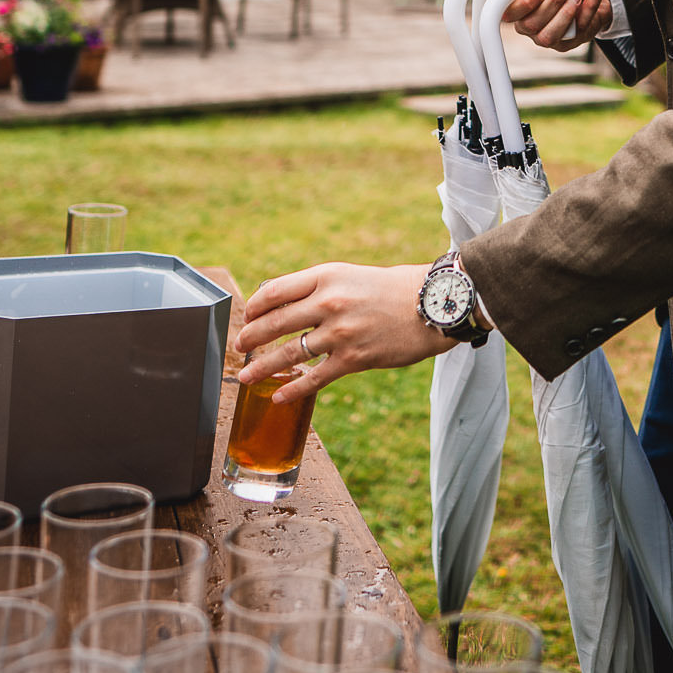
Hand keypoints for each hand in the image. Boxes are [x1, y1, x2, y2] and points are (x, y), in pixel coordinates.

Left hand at [233, 262, 454, 405]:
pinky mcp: (354, 359)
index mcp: (327, 276)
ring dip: (262, 367)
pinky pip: (314, 377)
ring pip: (289, 353)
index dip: (255, 306)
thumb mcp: (351, 275)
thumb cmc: (394, 288)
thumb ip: (319, 287)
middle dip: (251, 337)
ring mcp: (341, 332)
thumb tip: (282, 301)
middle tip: (240, 346)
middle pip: (275, 323)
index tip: (247, 316)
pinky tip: (279, 396)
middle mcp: (329, 302)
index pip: (276, 291)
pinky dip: (292, 389)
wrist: (433, 305)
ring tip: (246, 376)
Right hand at [501, 0, 612, 50]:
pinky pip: (577, 30)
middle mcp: (529, 25)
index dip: (524, 3)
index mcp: (519, 4)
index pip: (509, 12)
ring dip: (565, 13)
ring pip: (549, 36)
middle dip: (551, 2)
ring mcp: (548, 37)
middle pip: (531, 24)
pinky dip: (589, 8)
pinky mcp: (569, 42)